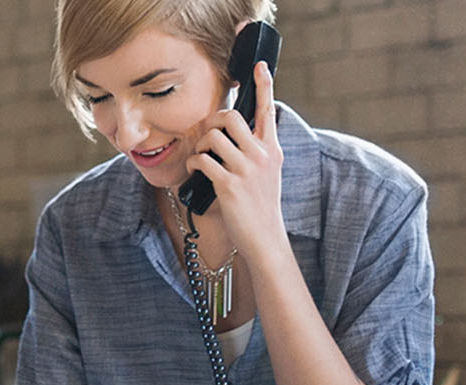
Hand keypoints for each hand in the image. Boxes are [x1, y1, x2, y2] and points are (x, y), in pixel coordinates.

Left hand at [184, 60, 287, 262]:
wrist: (264, 236)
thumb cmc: (260, 204)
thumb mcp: (266, 172)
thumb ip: (255, 150)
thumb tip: (231, 132)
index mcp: (272, 149)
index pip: (268, 110)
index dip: (264, 85)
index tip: (259, 66)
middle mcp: (262, 155)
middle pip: (231, 118)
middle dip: (213, 122)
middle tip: (208, 135)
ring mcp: (246, 169)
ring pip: (213, 137)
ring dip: (200, 145)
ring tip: (202, 157)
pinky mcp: (229, 185)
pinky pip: (202, 161)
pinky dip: (193, 163)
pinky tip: (196, 171)